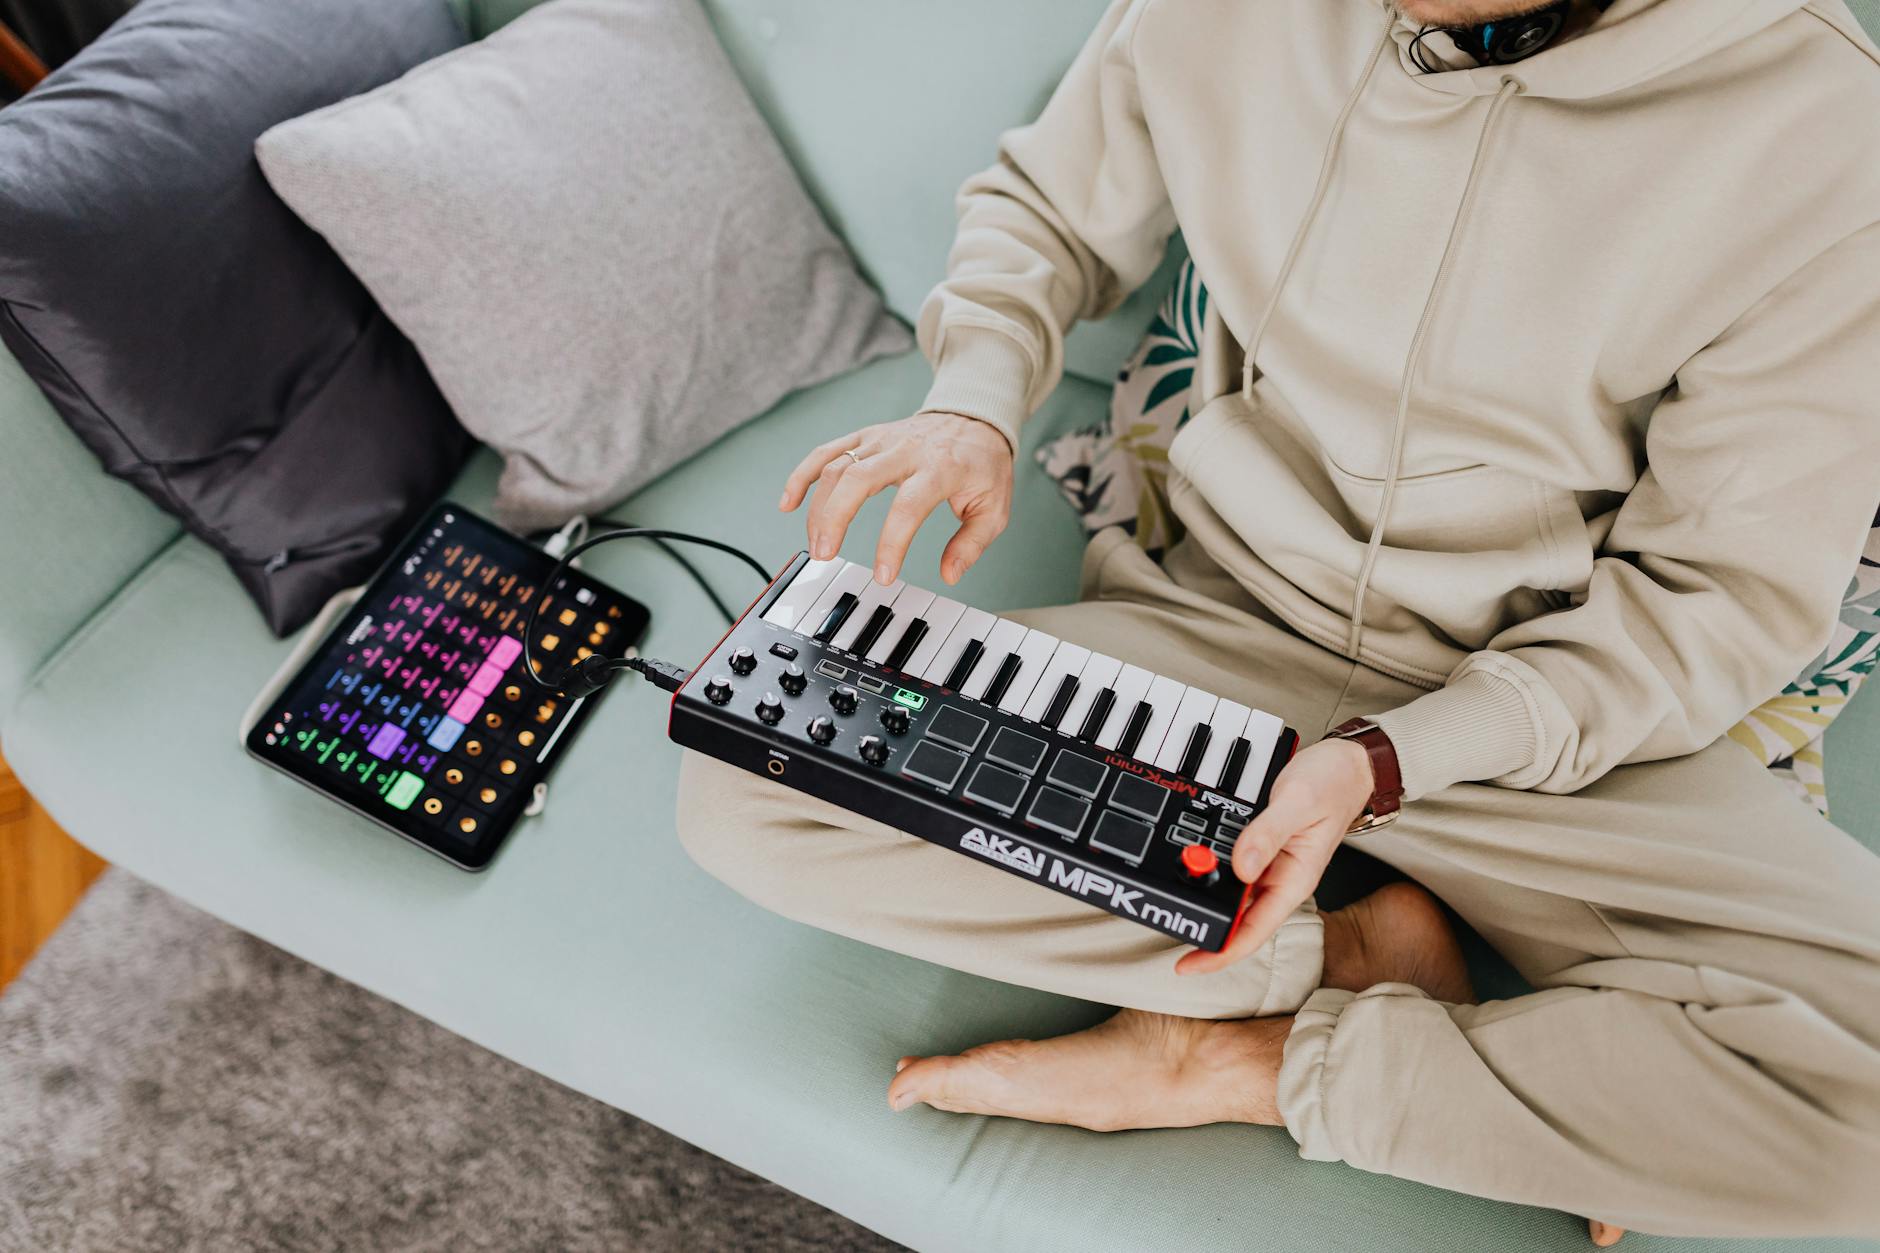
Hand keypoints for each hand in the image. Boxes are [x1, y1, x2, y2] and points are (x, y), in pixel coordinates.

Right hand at [779, 411, 1013, 585]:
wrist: (975, 417)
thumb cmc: (983, 465)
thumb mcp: (994, 507)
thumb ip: (972, 543)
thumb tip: (949, 575)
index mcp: (940, 468)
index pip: (908, 507)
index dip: (891, 544)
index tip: (882, 575)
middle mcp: (905, 449)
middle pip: (857, 478)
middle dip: (835, 519)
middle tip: (825, 555)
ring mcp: (882, 439)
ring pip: (837, 466)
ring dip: (818, 507)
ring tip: (816, 544)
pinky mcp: (866, 436)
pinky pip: (826, 450)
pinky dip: (803, 474)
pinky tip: (788, 502)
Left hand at [1175, 737, 1373, 975]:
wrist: (1347, 764)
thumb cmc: (1334, 783)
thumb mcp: (1298, 802)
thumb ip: (1267, 834)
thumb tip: (1240, 867)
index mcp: (1294, 880)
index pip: (1252, 932)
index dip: (1219, 953)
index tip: (1187, 964)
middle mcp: (1280, 880)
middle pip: (1236, 919)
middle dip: (1202, 925)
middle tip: (1164, 919)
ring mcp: (1270, 866)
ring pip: (1231, 894)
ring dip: (1204, 896)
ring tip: (1171, 893)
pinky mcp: (1262, 849)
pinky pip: (1233, 868)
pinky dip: (1211, 869)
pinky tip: (1192, 863)